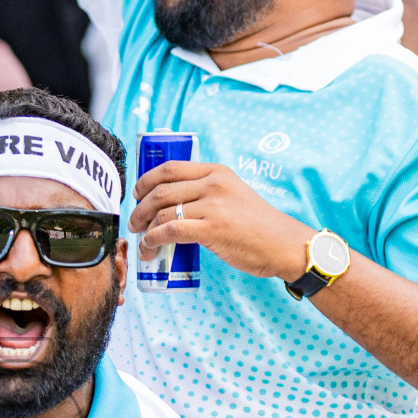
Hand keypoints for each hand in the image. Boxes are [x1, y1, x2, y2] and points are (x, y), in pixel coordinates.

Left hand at [129, 161, 312, 279]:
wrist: (283, 244)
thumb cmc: (258, 226)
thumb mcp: (233, 194)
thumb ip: (208, 193)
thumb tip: (175, 204)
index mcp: (217, 172)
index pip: (171, 168)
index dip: (146, 180)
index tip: (137, 194)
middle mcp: (213, 184)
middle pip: (161, 190)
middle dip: (140, 207)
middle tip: (134, 222)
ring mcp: (213, 205)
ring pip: (162, 212)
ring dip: (144, 228)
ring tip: (142, 241)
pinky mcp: (212, 229)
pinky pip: (170, 231)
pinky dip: (153, 241)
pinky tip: (150, 249)